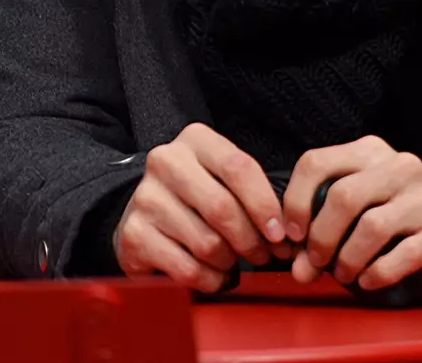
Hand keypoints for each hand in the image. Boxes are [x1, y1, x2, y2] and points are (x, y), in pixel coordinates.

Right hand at [113, 123, 294, 292]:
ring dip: (230, 262)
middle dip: (251, 240)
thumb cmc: (197, 198)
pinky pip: (188, 268)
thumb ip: (253, 195)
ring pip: (207, 243)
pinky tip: (214, 275)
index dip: (265, 205)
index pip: (238, 168)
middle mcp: (165, 161)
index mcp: (194, 140)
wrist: (145, 215)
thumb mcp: (223, 180)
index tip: (280, 234)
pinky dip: (210, 280)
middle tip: (263, 255)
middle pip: (223, 208)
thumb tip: (287, 234)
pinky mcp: (134, 234)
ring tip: (232, 262)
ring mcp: (146, 197)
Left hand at [282, 136, 421, 294]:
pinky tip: (368, 281)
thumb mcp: (358, 213)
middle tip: (316, 262)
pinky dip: (378, 273)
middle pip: (342, 196)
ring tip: (343, 275)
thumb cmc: (398, 221)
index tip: (292, 235)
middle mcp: (399, 167)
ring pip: (371, 226)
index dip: (294, 202)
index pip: (315, 162)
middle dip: (321, 236)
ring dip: (348, 258)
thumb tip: (298, 269)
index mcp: (369, 152)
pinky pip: (403, 254)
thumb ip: (321, 236)